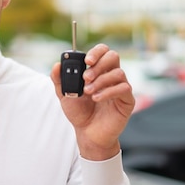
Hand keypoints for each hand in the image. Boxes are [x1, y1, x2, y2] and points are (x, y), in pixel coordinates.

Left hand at [51, 44, 134, 160]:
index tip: (86, 60)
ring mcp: (121, 87)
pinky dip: (108, 92)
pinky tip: (96, 98)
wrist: (87, 133)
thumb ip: (59, 80)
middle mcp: (111, 76)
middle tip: (86, 77)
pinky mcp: (127, 100)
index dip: (96, 51)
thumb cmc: (78, 112)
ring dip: (101, 80)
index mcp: (98, 71)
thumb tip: (56, 65)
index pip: (103, 51)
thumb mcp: (64, 95)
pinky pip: (124, 88)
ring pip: (118, 72)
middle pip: (113, 56)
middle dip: (98, 65)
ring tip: (88, 92)